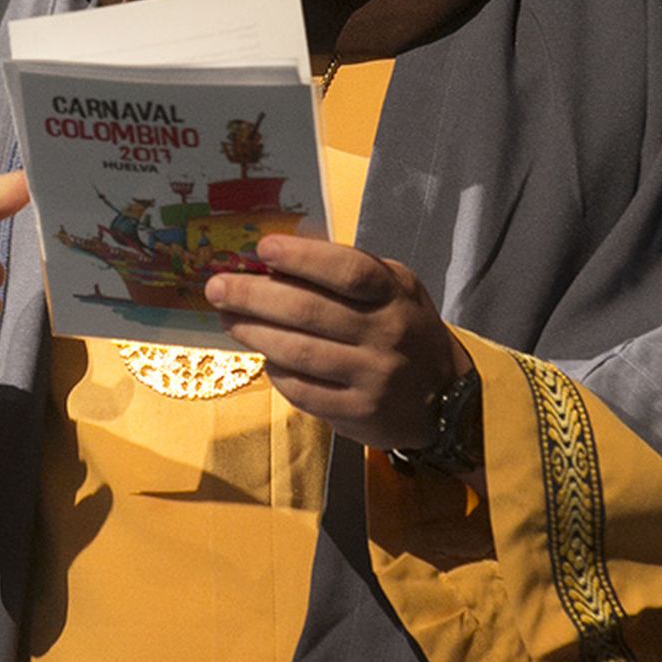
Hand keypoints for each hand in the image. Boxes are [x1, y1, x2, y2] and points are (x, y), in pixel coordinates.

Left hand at [205, 235, 469, 452]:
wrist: (443, 397)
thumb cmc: (404, 329)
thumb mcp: (395, 289)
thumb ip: (349, 271)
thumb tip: (282, 256)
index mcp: (395, 294)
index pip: (347, 271)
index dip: (302, 258)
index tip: (263, 248)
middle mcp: (387, 334)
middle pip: (310, 311)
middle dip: (254, 296)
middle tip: (218, 287)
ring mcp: (373, 377)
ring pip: (299, 352)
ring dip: (254, 333)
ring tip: (228, 320)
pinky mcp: (358, 413)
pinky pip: (303, 390)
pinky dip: (276, 371)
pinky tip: (264, 357)